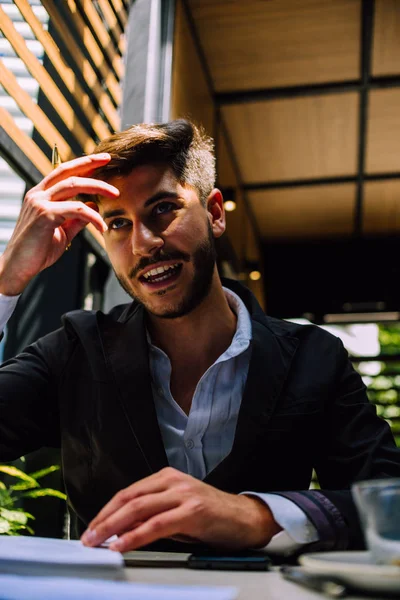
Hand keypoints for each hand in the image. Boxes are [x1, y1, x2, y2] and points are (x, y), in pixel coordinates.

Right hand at [0, 154, 118, 295]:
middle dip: (90, 164)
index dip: (82, 164)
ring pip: (73, 185)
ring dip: (97, 187)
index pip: (62, 172)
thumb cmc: (37, 251)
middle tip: (109, 161)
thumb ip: (76, 219)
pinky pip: (76, 209)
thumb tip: (93, 207)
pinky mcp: (44, 215)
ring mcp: (40, 203)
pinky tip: (102, 226)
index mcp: (40, 196)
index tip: (100, 160)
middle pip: (68, 172)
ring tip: (114, 194)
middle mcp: (38, 195)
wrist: (18, 267)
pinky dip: (92, 216)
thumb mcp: (62, 232)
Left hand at [81, 467, 281, 551]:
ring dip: (114, 527)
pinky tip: (123, 544)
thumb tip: (122, 529)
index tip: (93, 526)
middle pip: (129, 498)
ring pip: (139, 508)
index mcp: (167, 478)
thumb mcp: (177, 511)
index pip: (129, 492)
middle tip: (89, 536)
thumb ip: (152, 515)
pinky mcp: (193, 510)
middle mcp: (173, 481)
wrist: (246, 517)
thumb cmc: (212, 515)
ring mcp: (184, 494)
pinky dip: (136, 535)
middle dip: (105, 519)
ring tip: (100, 541)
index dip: (107, 510)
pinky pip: (157, 524)